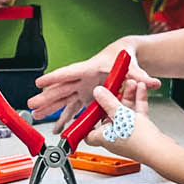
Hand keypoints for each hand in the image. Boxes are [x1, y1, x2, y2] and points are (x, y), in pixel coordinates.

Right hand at [30, 41, 159, 131]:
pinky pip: (72, 108)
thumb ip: (140, 75)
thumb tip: (152, 82)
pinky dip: (64, 118)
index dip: (54, 78)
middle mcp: (82, 79)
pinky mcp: (85, 96)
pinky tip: (57, 127)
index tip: (40, 83)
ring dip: (50, 109)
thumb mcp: (132, 65)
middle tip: (31, 105)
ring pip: (63, 99)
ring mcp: (82, 88)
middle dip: (46, 97)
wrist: (125, 56)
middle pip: (61, 88)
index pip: (69, 73)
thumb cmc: (124, 56)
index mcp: (89, 69)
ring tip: (36, 115)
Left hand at [85, 81, 163, 162]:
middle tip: (114, 87)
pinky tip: (140, 89)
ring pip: (124, 112)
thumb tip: (98, 93)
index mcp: (103, 137)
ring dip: (127, 97)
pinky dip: (138, 101)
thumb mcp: (120, 115)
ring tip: (130, 83)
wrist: (160, 151)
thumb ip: (108, 102)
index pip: (88, 133)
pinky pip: (137, 113)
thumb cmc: (139, 142)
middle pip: (109, 116)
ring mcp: (128, 133)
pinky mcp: (141, 131)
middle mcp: (114, 137)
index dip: (87, 122)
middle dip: (112, 99)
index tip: (89, 109)